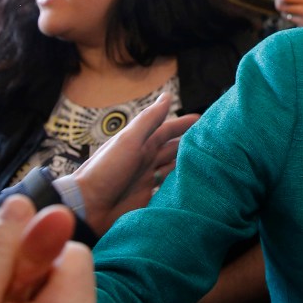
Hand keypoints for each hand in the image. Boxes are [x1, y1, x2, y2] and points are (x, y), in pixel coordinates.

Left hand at [73, 92, 198, 234]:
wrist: (88, 207)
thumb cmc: (106, 170)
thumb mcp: (128, 141)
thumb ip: (148, 120)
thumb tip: (167, 96)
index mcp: (140, 143)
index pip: (167, 130)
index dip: (185, 125)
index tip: (206, 121)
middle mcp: (145, 159)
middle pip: (172, 149)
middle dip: (190, 145)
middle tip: (215, 144)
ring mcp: (146, 179)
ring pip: (172, 168)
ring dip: (187, 165)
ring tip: (210, 164)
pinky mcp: (148, 198)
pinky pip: (168, 188)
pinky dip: (179, 185)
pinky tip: (193, 185)